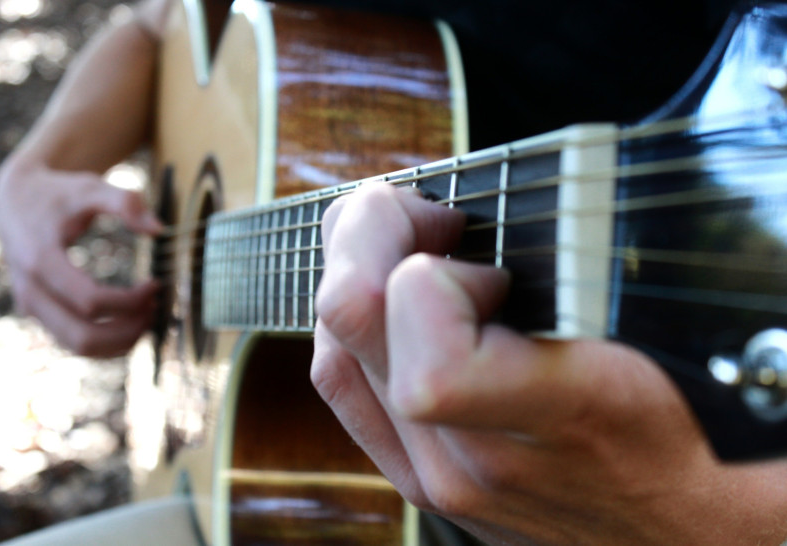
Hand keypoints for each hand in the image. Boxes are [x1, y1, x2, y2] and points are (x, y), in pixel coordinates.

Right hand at [0, 160, 160, 356]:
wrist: (17, 199)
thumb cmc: (58, 193)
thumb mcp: (90, 187)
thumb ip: (125, 201)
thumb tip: (158, 229)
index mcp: (40, 261)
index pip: (91, 301)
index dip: (131, 300)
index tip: (155, 283)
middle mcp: (31, 292)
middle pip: (84, 337)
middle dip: (128, 329)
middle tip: (156, 307)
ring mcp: (33, 308)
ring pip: (80, 348)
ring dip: (121, 340)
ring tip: (148, 315)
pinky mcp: (41, 314)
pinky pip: (76, 342)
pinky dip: (108, 340)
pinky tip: (132, 319)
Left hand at [312, 183, 786, 544]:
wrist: (672, 536)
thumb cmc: (679, 433)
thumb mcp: (661, 337)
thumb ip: (588, 274)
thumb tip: (541, 192)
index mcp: (553, 421)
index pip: (432, 358)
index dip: (429, 271)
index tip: (470, 242)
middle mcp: (472, 461)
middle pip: (349, 320)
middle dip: (373, 232)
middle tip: (428, 215)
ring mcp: (433, 475)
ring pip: (332, 347)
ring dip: (356, 271)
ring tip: (415, 249)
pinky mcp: (416, 477)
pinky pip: (342, 384)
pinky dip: (353, 324)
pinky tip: (395, 300)